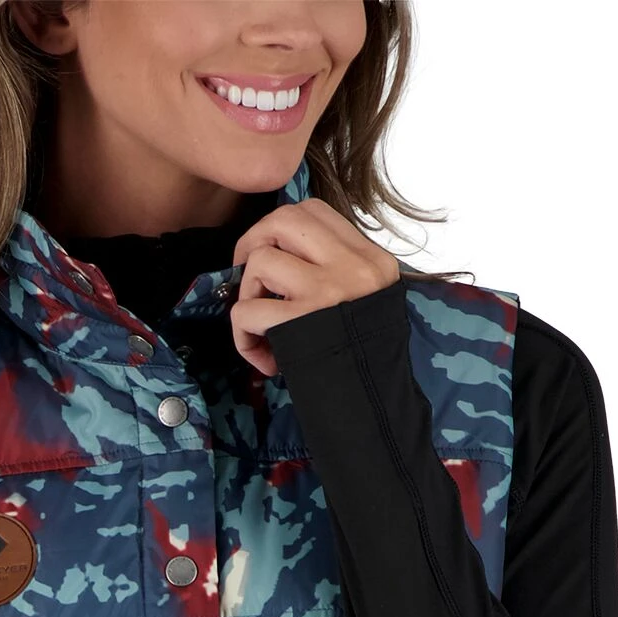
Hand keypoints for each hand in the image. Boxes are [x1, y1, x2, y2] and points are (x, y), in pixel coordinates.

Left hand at [230, 196, 400, 376]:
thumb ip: (334, 273)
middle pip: (284, 220)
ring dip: (247, 295)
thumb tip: (279, 252)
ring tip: (263, 324)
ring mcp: (327, 293)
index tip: (270, 251)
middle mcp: (353, 269)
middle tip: (248, 275)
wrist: (375, 405)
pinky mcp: (300, 324)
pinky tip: (261, 355)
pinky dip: (242, 335)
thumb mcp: (366, 304)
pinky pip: (246, 311)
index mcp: (372, 260)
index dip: (278, 226)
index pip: (314, 210)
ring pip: (259, 262)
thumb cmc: (361, 359)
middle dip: (252, 243)